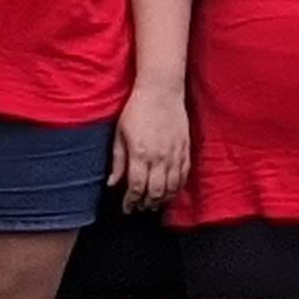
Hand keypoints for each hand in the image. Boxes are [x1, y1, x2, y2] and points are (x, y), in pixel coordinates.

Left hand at [111, 83, 189, 211]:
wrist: (161, 91)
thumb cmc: (137, 109)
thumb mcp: (119, 134)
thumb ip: (118, 160)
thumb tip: (112, 183)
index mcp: (140, 154)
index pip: (136, 188)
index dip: (131, 201)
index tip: (127, 207)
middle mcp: (159, 157)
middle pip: (155, 192)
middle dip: (146, 204)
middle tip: (140, 208)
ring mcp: (175, 154)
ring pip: (171, 187)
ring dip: (163, 199)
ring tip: (154, 203)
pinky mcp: (185, 149)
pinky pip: (184, 175)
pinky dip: (178, 187)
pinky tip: (171, 191)